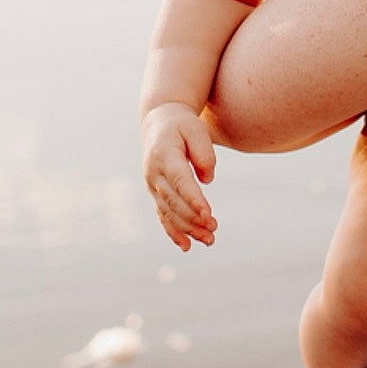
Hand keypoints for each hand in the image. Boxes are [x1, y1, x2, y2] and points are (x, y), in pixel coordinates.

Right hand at [141, 103, 217, 250]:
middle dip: (193, 219)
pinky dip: (173, 232)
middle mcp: (154, 174)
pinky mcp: (155, 193)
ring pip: (169, 212)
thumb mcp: (196, 129)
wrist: (159, 122)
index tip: (208, 214)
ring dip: (188, 229)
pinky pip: (163, 215)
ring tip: (209, 240)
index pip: (179, 181)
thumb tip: (207, 180)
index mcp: (164, 156)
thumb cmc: (182, 125)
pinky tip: (187, 245)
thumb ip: (204, 152)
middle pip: (174, 201)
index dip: (193, 199)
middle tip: (214, 230)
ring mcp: (152, 185)